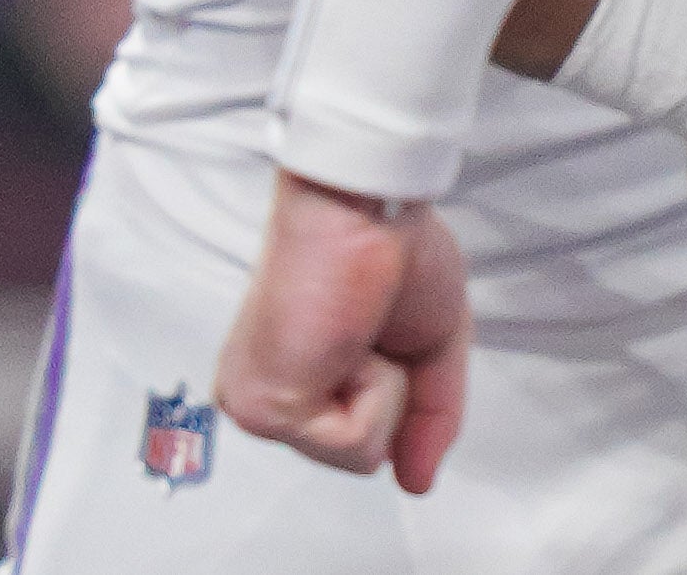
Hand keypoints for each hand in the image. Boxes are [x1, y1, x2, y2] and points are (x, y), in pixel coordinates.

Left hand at [217, 173, 470, 491]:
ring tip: (358, 330)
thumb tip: (416, 482)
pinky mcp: (262, 408)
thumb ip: (427, 422)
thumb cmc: (389, 247)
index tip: (376, 326)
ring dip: (385, 388)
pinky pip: (356, 442)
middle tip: (371, 326)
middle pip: (362, 457)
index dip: (398, 392)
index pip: (359, 442)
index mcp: (291, 377)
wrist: (363, 203)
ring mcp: (256, 406)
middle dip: (394, 392)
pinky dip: (377, 388)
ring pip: (360, 455)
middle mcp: (263, 395)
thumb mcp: (430, 347)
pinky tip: (347, 338)